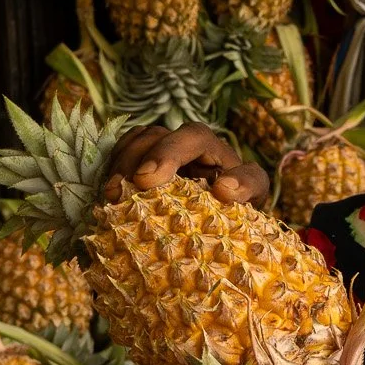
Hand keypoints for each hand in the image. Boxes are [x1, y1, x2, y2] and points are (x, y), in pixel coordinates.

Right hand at [106, 124, 268, 206]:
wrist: (226, 228)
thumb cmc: (242, 209)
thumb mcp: (255, 196)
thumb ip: (248, 186)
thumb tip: (224, 188)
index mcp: (215, 150)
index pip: (193, 136)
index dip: (168, 153)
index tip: (150, 180)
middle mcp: (186, 146)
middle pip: (156, 136)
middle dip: (135, 160)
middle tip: (119, 191)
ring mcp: (163, 154)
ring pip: (136, 142)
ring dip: (121, 165)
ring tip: (111, 195)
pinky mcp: (145, 167)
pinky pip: (124, 154)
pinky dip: (114, 168)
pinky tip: (109, 191)